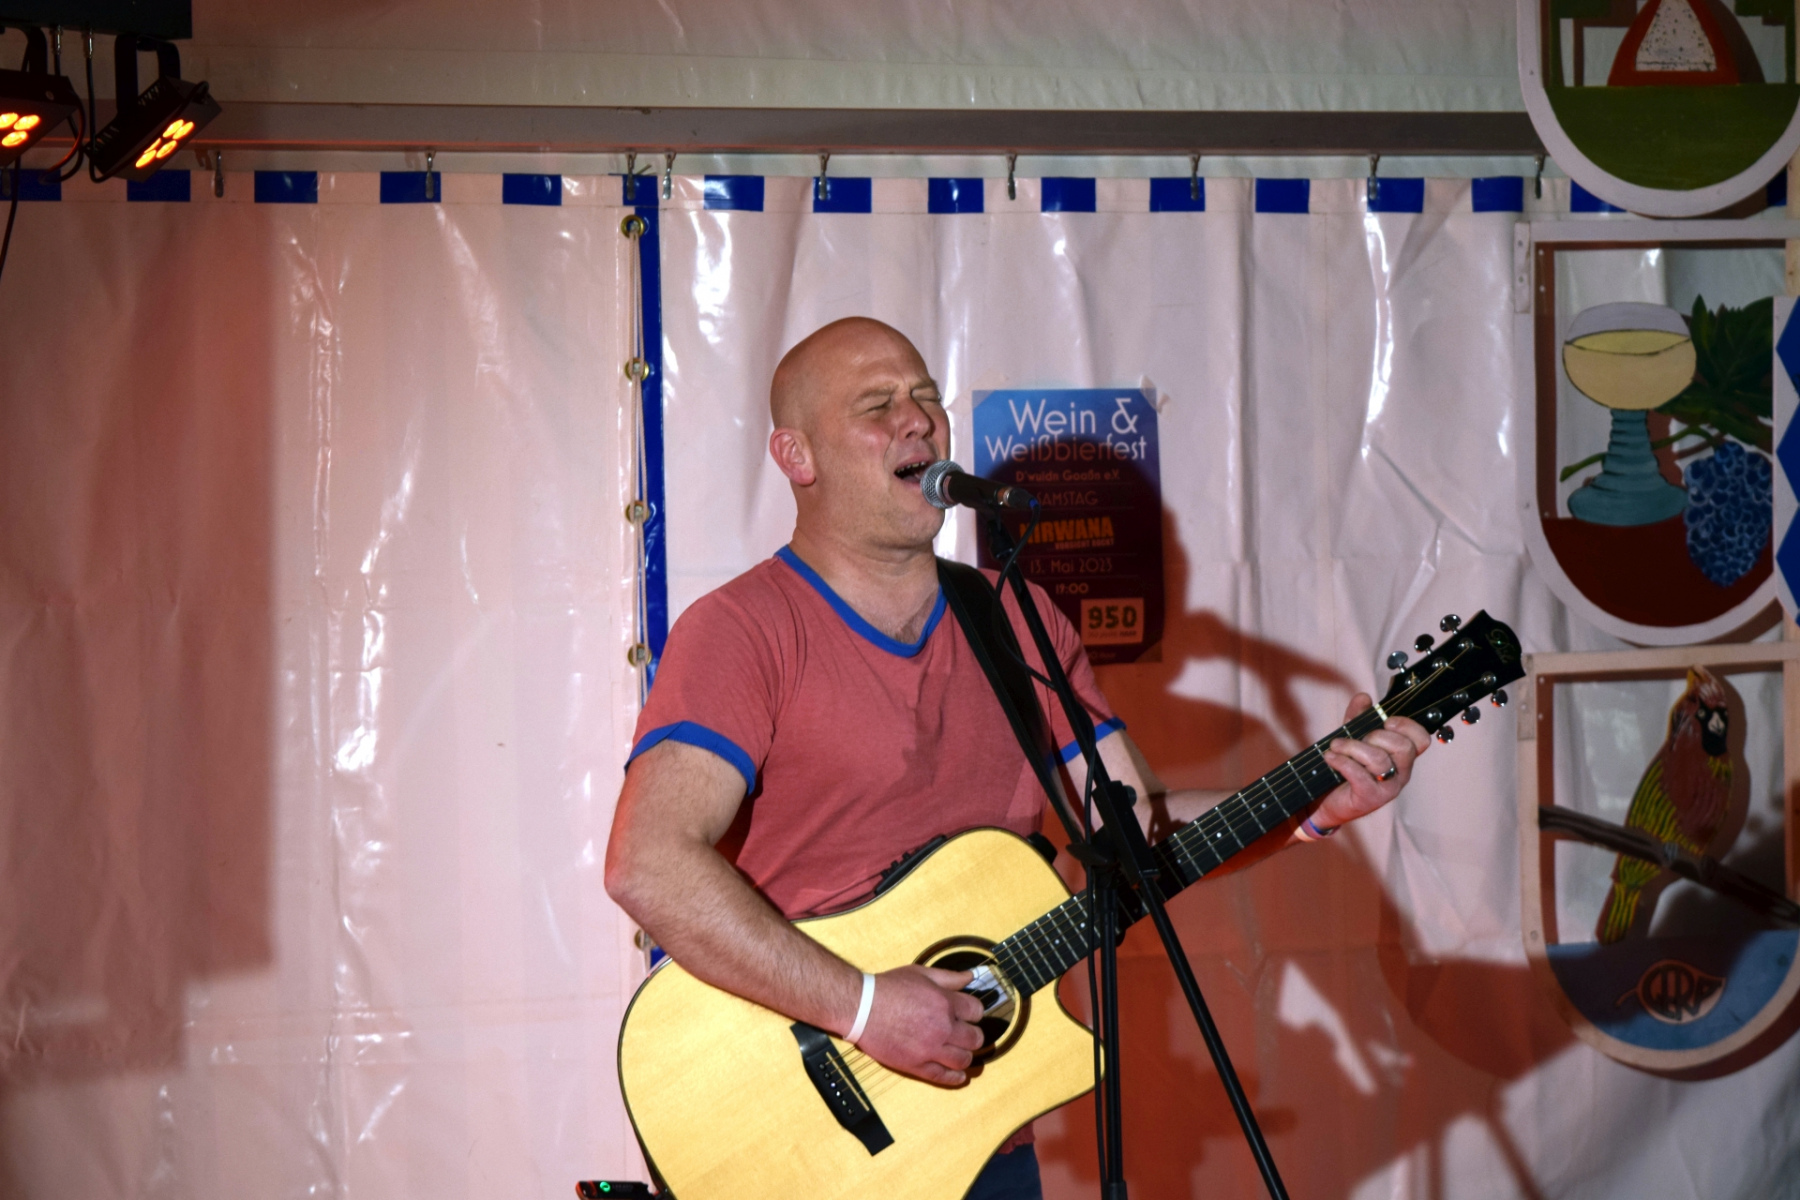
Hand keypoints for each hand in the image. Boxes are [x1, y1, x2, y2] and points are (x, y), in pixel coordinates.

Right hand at [852, 964, 984, 1086]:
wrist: (862, 1008)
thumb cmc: (888, 988)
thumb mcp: (920, 973)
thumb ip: (949, 977)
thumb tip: (971, 976)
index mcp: (946, 1003)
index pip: (976, 1012)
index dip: (974, 1012)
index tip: (969, 1014)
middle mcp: (943, 1028)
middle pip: (975, 1039)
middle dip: (974, 1035)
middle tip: (967, 1034)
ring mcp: (930, 1049)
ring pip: (963, 1060)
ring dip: (966, 1056)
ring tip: (961, 1052)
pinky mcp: (917, 1065)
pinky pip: (943, 1076)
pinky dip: (956, 1078)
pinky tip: (959, 1076)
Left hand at [1313, 692, 1428, 830]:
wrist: (1328, 801)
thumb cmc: (1346, 769)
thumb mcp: (1352, 738)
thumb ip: (1358, 717)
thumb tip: (1364, 697)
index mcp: (1402, 757)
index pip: (1422, 740)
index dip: (1407, 726)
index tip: (1386, 721)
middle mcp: (1401, 772)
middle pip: (1403, 747)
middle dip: (1376, 736)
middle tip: (1357, 738)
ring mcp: (1388, 787)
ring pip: (1379, 759)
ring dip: (1352, 747)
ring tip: (1334, 746)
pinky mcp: (1370, 798)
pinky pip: (1360, 775)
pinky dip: (1342, 762)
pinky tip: (1330, 757)